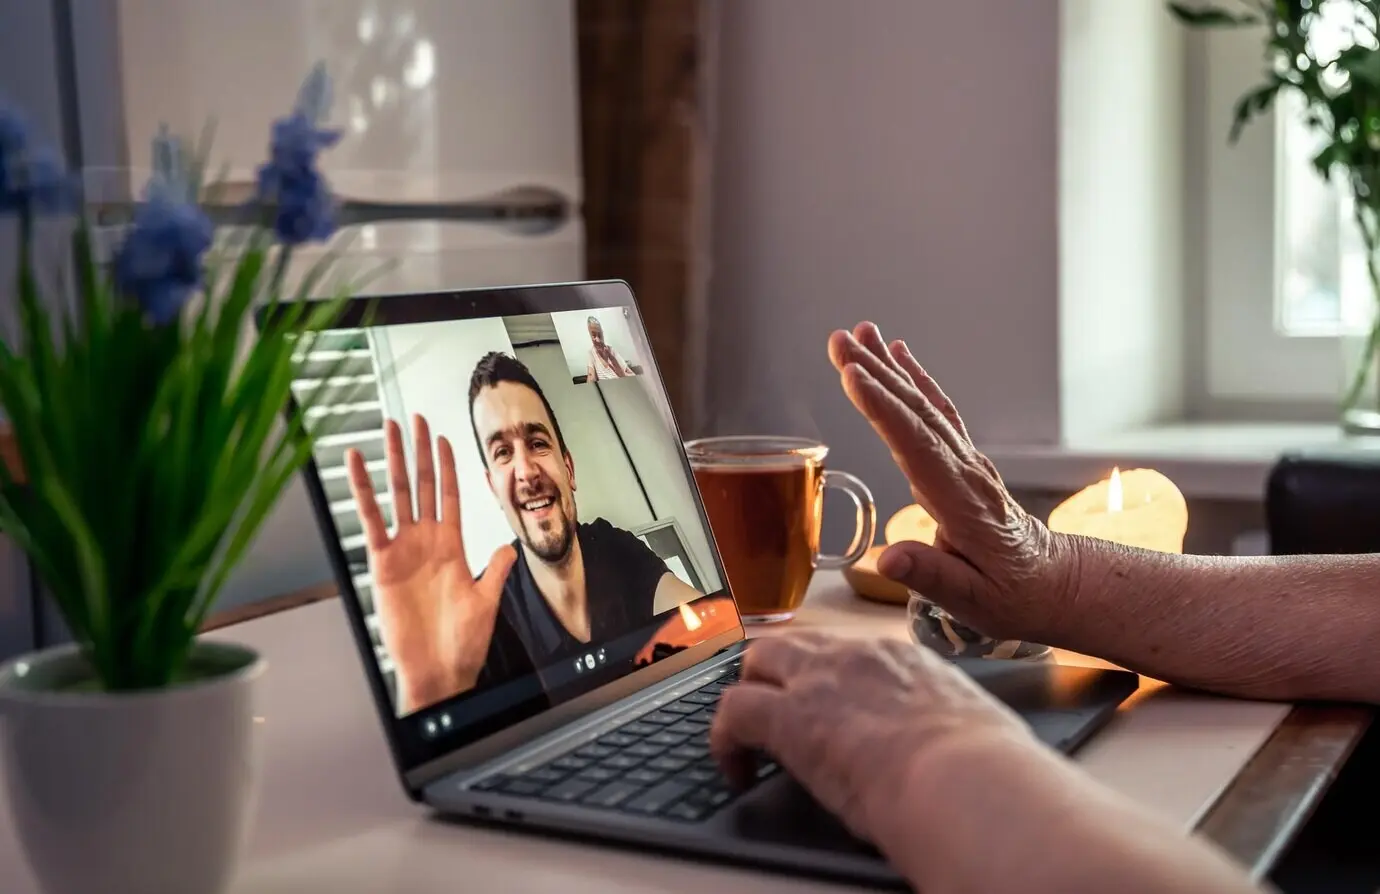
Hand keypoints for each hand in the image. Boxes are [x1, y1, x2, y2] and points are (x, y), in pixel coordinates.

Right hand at [346, 414, 516, 712]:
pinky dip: (362, 490)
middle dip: (418, 451)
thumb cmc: (461, 642)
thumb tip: (510, 547)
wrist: (439, 670)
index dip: (446, 466)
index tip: (443, 437)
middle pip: (422, 485)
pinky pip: (371, 519)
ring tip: (387, 429)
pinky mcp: (382, 561)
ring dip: (393, 461)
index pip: (448, 495)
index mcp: (452, 546)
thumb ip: (495, 570)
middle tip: (413, 418)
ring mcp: (403, 548)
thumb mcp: (487, 600)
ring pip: (397, 494)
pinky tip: (356, 463)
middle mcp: (426, 541)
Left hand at [710, 633, 1034, 859]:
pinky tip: (735, 771)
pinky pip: (732, 713)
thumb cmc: (985, 768)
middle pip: (795, 642)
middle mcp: (856, 657)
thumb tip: (957, 741)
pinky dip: (725, 741)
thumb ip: (948, 721)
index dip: (831, 675)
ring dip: (749, 694)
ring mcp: (818, 681)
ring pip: (757, 661)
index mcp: (903, 658)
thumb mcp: (970, 724)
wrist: (965, 779)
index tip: (831, 702)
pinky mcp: (787, 718)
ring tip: (747, 735)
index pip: (850, 650)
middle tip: (772, 708)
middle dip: (775, 671)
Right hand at [828, 322, 1074, 642]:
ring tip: (857, 333)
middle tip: (838, 341)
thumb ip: (930, 577)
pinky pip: (936, 410)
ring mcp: (966, 461)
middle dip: (875, 374)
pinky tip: (898, 354)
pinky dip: (915, 379)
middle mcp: (965, 471)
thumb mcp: (973, 602)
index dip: (884, 411)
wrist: (1054, 585)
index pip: (918, 448)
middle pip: (915, 414)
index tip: (853, 377)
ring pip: (923, 405)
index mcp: (963, 504)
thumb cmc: (1014, 596)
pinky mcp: (962, 460)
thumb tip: (888, 561)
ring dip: (888, 367)